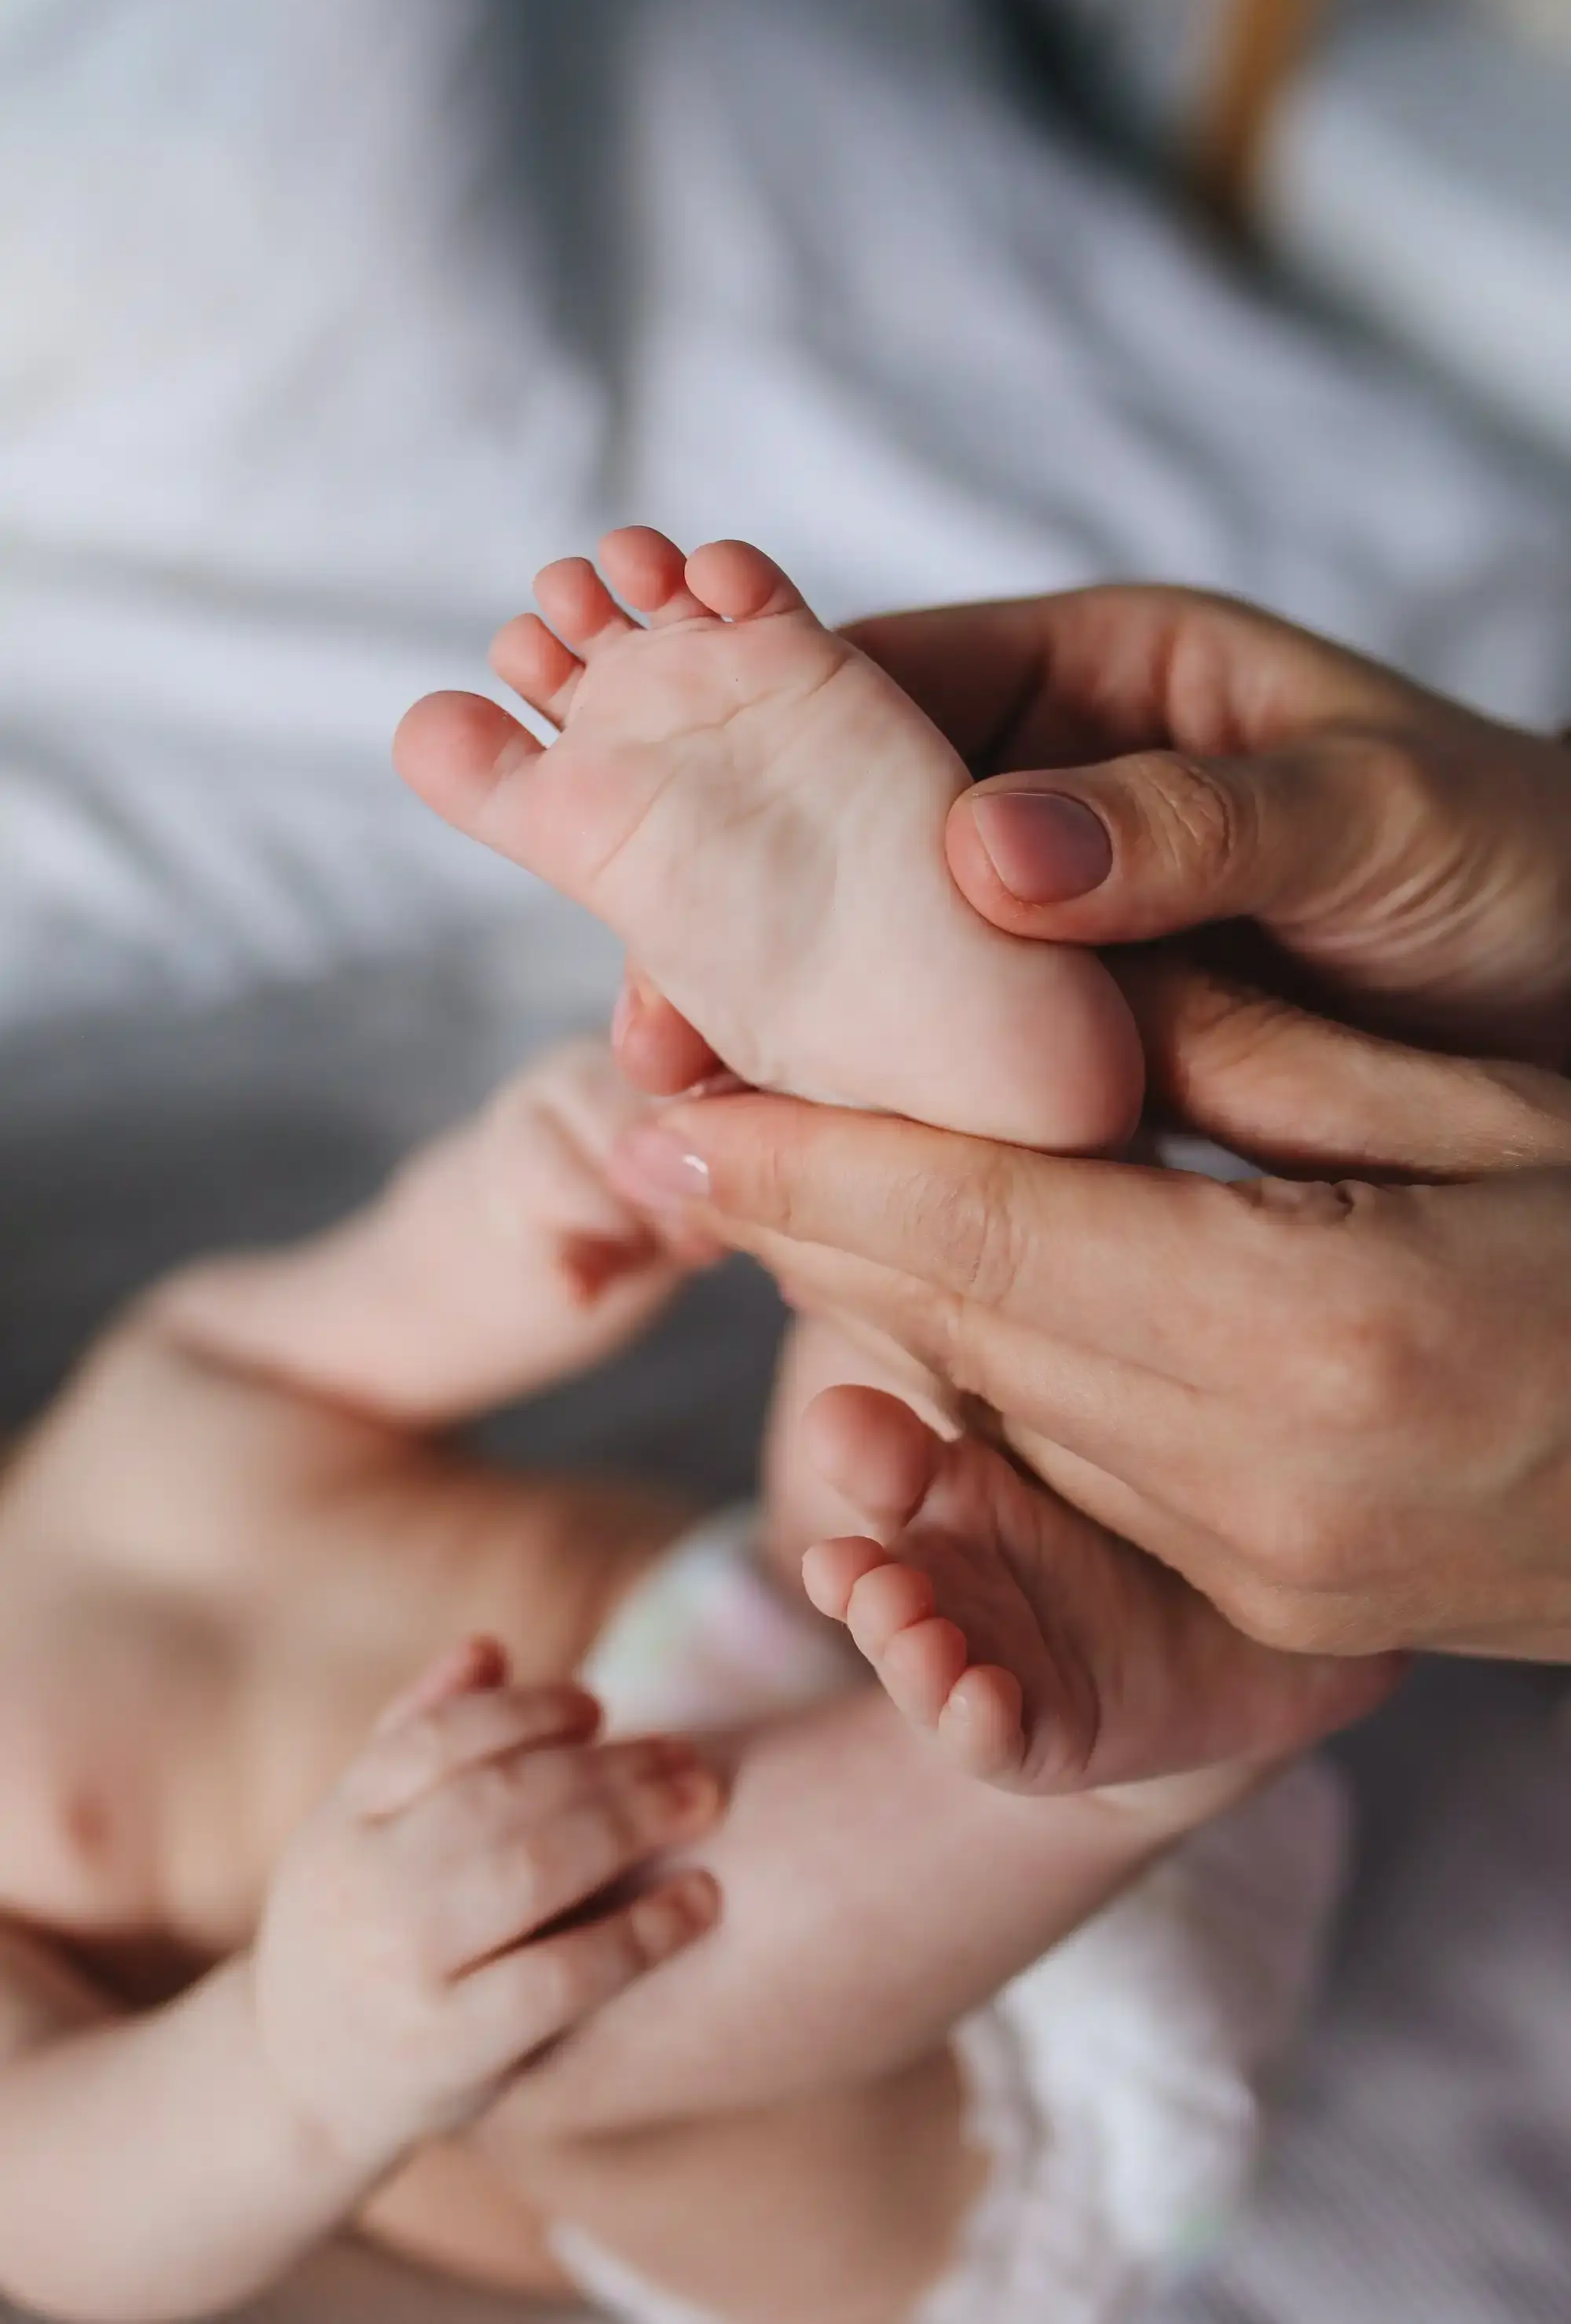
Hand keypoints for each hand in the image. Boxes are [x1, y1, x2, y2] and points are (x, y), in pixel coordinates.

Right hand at [251, 1640, 719, 2171]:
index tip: (599, 1706)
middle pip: (498, 1799)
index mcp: (337, 1824)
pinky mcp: (449, 2051)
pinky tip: (700, 1902)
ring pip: (531, 1872)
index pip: (437, 1740)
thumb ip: (414, 1732)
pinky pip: (559, 1979)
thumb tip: (490, 1648)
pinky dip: (639, 1934)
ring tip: (703, 1802)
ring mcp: (402, 1972)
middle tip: (688, 1754)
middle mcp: (361, 1890)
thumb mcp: (356, 1829)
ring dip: (631, 1826)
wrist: (298, 2090)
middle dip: (605, 1767)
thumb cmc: (353, 1930)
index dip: (527, 1712)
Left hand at [610, 1043, 1570, 1662]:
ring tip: (773, 1179)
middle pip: (961, 1328)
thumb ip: (1246, 1061)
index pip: (984, 1229)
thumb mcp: (1471, 1110)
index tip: (667, 1102)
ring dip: (879, 1296)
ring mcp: (1269, 1572)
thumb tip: (1038, 994)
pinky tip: (937, 1284)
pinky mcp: (1280, 1611)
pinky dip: (992, 1369)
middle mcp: (1265, 1482)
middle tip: (675, 1117)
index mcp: (1314, 1329)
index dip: (806, 1164)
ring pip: (1002, 1406)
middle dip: (802, 1222)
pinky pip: (1081, 1470)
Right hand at [612, 585, 1570, 1097]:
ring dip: (803, 1038)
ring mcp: (1060, 925)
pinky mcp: (1084, 1040)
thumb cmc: (1525, 860)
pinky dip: (898, 1115)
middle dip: (743, 928)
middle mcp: (1052, 791)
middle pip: (843, 838)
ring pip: (886, 967)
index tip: (673, 884)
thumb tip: (987, 851)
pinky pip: (959, 1064)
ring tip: (714, 1131)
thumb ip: (1195, 822)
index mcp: (1095, 677)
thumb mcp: (1378, 815)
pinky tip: (840, 1183)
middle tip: (663, 1048)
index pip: (873, 690)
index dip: (754, 771)